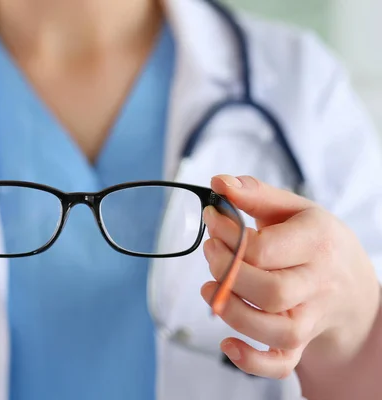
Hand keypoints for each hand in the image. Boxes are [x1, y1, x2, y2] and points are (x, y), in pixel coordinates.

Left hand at [201, 175, 379, 378]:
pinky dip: (252, 362)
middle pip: (270, 292)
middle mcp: (318, 284)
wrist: (351, 284)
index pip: (264, 249)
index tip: (212, 218)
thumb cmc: (314, 241)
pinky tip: (227, 344)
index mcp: (317, 243)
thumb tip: (218, 182)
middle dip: (227, 272)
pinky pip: (281, 363)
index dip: (227, 234)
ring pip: (274, 330)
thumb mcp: (294, 210)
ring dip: (232, 312)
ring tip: (209, 289)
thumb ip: (256, 193)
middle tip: (210, 251)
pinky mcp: (300, 343)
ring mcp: (311, 318)